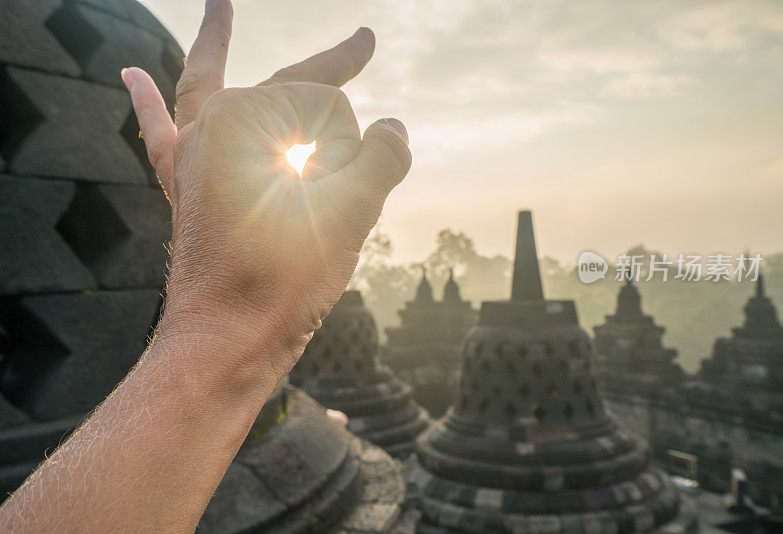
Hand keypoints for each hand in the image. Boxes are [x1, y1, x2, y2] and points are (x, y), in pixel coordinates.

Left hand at [122, 0, 410, 374]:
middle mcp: (211, 124)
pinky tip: (131, 76)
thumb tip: (394, 129)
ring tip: (220, 5)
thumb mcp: (351, 213)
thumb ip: (383, 158)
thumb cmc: (284, 279)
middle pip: (285, 86)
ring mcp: (192, 154)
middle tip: (366, 41)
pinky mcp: (184, 188)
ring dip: (214, 42)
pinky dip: (147, 103)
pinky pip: (161, 133)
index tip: (359, 185)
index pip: (328, 106)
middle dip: (331, 68)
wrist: (227, 339)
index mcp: (246, 117)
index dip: (356, 146)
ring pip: (205, 82)